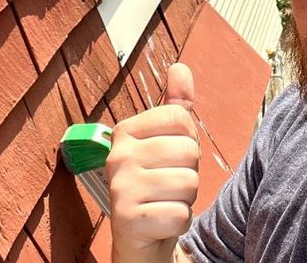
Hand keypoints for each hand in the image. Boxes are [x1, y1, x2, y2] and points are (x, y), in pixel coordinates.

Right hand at [107, 63, 198, 262]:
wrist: (139, 239)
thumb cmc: (157, 183)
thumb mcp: (166, 141)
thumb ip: (175, 105)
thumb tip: (180, 66)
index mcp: (126, 131)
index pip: (182, 119)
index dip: (188, 141)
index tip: (171, 157)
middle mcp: (118, 155)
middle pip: (189, 151)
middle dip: (189, 173)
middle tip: (167, 184)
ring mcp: (120, 187)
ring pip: (189, 183)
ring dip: (185, 198)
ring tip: (164, 201)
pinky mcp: (127, 220)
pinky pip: (181, 215)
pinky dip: (179, 222)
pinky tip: (160, 221)